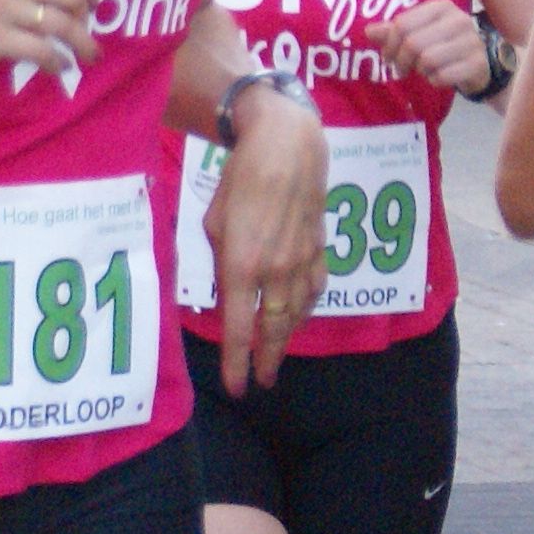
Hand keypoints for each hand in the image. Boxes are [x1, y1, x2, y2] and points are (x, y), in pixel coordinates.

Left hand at [203, 98, 327, 395]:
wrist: (288, 147)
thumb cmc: (240, 178)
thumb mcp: (213, 221)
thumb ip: (219, 261)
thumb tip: (224, 289)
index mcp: (241, 265)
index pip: (238, 328)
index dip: (237, 362)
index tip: (238, 386)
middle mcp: (275, 271)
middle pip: (274, 329)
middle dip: (268, 358)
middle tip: (264, 380)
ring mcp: (302, 262)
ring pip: (297, 314)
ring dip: (287, 337)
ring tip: (278, 354)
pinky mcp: (320, 249)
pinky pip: (316, 291)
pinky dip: (307, 309)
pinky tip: (299, 315)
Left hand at [369, 0, 489, 93]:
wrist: (478, 64)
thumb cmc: (442, 45)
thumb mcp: (419, 32)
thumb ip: (394, 31)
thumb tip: (369, 31)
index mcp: (441, 6)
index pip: (402, 23)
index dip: (389, 43)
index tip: (388, 55)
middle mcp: (459, 19)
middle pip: (413, 42)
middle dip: (401, 60)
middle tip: (401, 68)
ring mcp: (471, 41)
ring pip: (428, 59)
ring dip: (419, 70)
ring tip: (422, 70)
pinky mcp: (477, 63)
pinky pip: (442, 76)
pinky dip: (434, 80)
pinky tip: (438, 77)